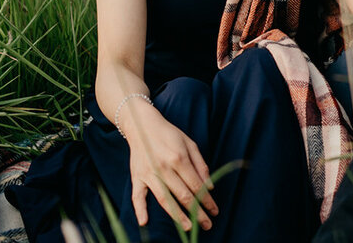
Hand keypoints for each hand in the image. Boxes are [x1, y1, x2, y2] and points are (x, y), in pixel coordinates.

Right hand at [124, 108, 218, 231]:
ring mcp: (149, 173)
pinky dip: (139, 209)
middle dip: (197, 212)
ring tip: (189, 228)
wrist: (142, 124)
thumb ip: (200, 164)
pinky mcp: (137, 176)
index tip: (215, 211)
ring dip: (178, 216)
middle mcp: (164, 167)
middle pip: (183, 195)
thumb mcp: (189, 143)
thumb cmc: (169, 134)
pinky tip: (144, 222)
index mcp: (179, 158)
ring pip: (165, 199)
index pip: (196, 185)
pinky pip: (137, 195)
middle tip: (208, 225)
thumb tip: (209, 186)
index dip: (207, 200)